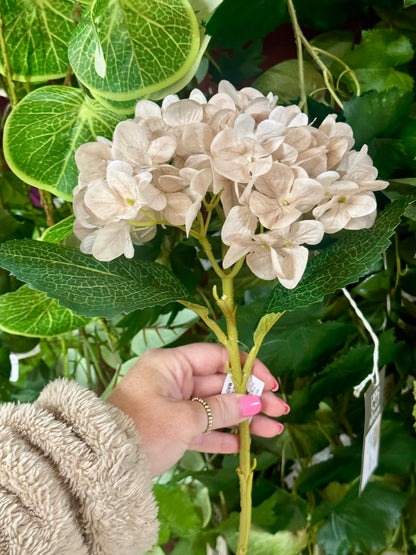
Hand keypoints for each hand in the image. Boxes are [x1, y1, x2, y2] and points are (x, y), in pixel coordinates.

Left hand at [106, 343, 288, 476]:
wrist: (100, 466)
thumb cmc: (141, 431)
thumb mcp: (184, 419)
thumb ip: (222, 410)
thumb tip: (254, 402)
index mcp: (171, 364)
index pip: (218, 357)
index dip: (248, 369)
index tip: (271, 385)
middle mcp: (172, 379)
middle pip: (220, 384)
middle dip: (251, 398)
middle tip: (280, 412)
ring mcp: (171, 404)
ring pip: (214, 408)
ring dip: (242, 419)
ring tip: (273, 430)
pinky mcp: (169, 428)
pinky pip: (200, 427)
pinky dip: (219, 435)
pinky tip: (242, 445)